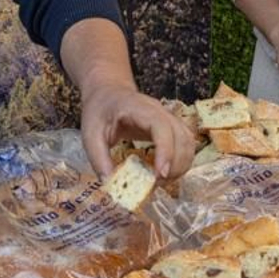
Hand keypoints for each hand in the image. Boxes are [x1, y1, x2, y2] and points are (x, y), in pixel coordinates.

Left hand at [80, 83, 196, 180]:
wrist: (108, 92)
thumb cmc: (99, 111)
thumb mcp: (90, 135)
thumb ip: (99, 159)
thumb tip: (110, 184)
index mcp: (138, 108)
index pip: (161, 127)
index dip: (165, 151)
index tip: (159, 175)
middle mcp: (160, 111)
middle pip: (181, 136)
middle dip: (174, 165)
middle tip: (155, 185)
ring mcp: (169, 117)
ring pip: (189, 142)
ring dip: (181, 165)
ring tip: (160, 181)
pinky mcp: (172, 127)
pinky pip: (186, 144)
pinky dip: (182, 161)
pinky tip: (165, 173)